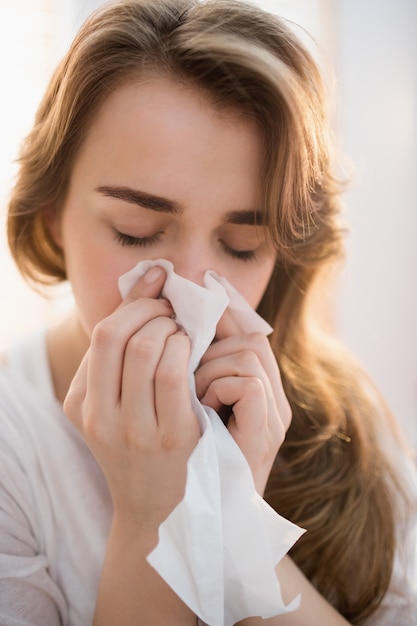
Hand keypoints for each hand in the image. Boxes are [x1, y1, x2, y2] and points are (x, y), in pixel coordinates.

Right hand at [64, 267, 200, 539]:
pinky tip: (195, 353)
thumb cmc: (138, 446)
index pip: (102, 336)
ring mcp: (138, 430)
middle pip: (121, 336)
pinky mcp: (174, 437)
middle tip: (172, 312)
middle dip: (153, 312)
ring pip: (148, 349)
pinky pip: (177, 374)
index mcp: (82, 406)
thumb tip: (150, 278)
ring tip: (182, 332)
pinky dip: (187, 350)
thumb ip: (122, 351)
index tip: (157, 291)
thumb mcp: (113, 404)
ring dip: (172, 329)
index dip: (134, 304)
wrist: (158, 511)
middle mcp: (102, 419)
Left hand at [194, 307, 290, 493]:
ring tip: (193, 396)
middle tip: (187, 373)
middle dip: (210, 345)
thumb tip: (181, 323)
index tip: (193, 311)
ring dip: (209, 369)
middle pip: (251, 337)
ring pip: (247, 355)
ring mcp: (273, 419)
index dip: (223, 316)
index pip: (251, 332)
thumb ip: (199, 368)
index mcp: (261, 391)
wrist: (203, 521)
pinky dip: (218, 389)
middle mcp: (274, 401)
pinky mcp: (265, 436)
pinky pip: (248, 384)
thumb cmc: (193, 461)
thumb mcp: (196, 406)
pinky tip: (202, 409)